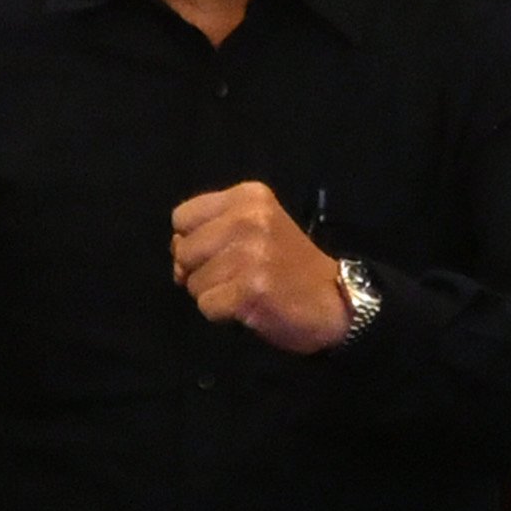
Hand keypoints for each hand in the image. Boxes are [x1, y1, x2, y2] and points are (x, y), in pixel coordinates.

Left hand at [171, 182, 353, 352]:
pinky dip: (221, 314)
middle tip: (233, 277)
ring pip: (192, 282)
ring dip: (212, 294)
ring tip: (245, 290)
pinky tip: (248, 306)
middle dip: (198, 270)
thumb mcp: (257, 228)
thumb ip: (212, 231)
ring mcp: (249, 255)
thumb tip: (175, 257)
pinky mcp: (249, 290)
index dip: (192, 240)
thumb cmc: (290, 265)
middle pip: (182, 250)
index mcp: (247, 197)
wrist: (336, 301)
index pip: (182, 217)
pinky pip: (206, 306)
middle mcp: (247, 219)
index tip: (216, 253)